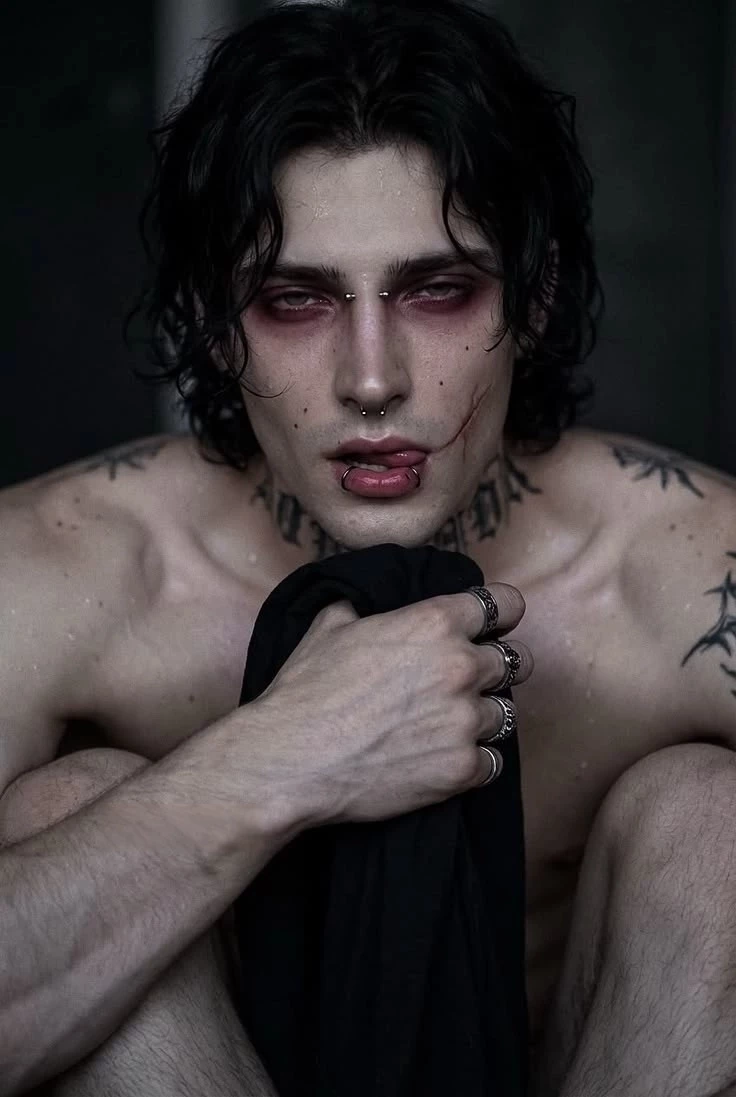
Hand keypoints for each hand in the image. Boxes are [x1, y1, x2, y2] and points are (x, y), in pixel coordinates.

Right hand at [244, 585, 531, 828]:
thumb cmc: (305, 692)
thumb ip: (366, 605)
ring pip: (505, 713)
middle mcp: (461, 667)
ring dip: (482, 717)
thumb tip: (371, 600)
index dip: (500, 614)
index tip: (495, 626)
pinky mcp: (462, 769)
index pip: (505, 605)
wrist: (290, 760)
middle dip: (497, 668)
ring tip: (449, 725)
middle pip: (515, 661)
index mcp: (435, 623)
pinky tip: (445, 757)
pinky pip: (492, 761)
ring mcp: (465, 721)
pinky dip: (474, 761)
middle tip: (471, 681)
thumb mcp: (330, 625)